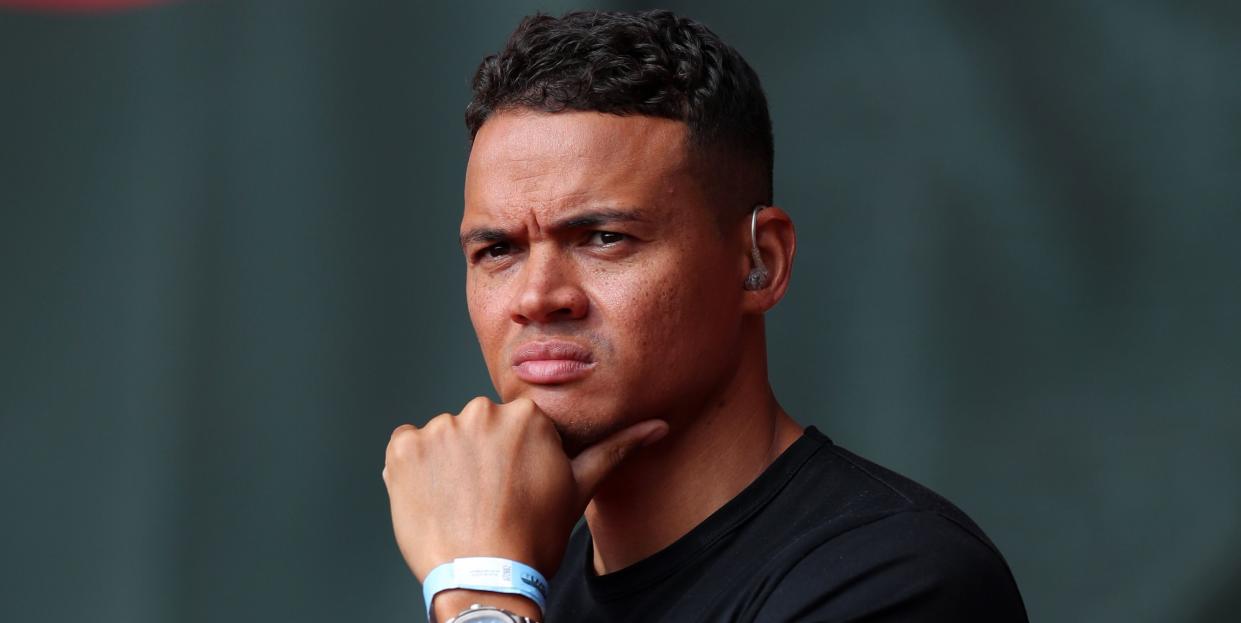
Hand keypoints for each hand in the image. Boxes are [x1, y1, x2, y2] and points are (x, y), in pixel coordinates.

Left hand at [383, 396, 666, 581]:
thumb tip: (657, 426)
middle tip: (488, 500)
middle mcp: (481, 411)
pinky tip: (433, 499)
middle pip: (478, 428)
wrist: (484, 581)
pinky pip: (405, 447)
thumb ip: (615, 450)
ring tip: (460, 505)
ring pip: (443, 438)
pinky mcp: (403, 449)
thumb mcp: (578, 490)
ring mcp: (439, 428)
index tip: (512, 487)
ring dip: (447, 464)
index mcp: (526, 416)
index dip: (513, 458)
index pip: (513, 425)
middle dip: (481, 457)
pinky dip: (413, 470)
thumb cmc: (533, 538)